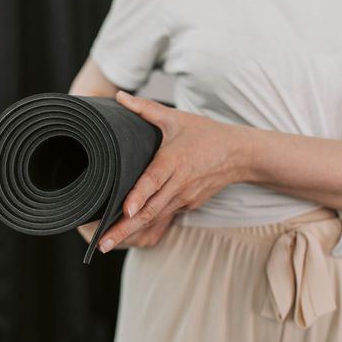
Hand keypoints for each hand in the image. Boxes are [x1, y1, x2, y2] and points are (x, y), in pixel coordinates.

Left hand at [96, 90, 255, 253]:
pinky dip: (147, 229)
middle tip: (101, 244)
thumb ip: (145, 109)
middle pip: (149, 210)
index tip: (124, 211)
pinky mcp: (188, 205)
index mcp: (173, 161)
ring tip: (108, 244)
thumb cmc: (206, 134)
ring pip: (155, 219)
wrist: (239, 154)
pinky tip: (129, 238)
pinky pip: (164, 219)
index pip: (153, 181)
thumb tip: (119, 96)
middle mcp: (179, 184)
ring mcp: (184, 198)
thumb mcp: (176, 118)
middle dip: (124, 228)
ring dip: (132, 233)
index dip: (138, 196)